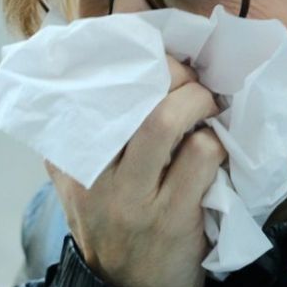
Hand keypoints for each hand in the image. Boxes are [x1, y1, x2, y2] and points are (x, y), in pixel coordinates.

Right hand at [46, 55, 225, 286]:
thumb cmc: (115, 230)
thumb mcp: (80, 191)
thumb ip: (79, 147)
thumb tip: (98, 84)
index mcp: (70, 162)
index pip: (88, 94)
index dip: (127, 63)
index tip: (154, 57)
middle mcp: (94, 178)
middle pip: (130, 98)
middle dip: (170, 72)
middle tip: (190, 77)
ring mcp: (132, 199)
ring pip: (163, 120)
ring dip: (196, 100)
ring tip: (208, 104)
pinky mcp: (171, 217)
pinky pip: (200, 156)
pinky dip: (215, 140)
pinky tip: (217, 146)